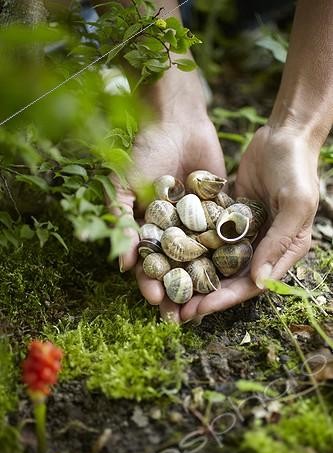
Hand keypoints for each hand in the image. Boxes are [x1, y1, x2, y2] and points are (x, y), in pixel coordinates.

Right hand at [117, 114, 225, 322]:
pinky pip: (222, 237)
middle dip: (177, 292)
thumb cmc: (143, 153)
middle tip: (182, 316)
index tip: (154, 299)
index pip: (149, 264)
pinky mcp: (219, 213)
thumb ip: (121, 222)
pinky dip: (226, 256)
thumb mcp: (123, 187)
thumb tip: (122, 265)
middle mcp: (173, 232)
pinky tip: (232, 275)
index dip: (150, 283)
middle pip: (175, 268)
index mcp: (148, 230)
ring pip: (201, 260)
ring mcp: (197, 224)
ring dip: (202, 283)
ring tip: (208, 304)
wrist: (176, 122)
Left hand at [181, 125, 319, 321]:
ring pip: (215, 261)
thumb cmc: (296, 169)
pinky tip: (169, 256)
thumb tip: (259, 282)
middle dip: (203, 295)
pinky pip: (207, 236)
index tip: (199, 310)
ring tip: (168, 289)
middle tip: (176, 310)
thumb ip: (278, 242)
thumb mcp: (295, 204)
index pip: (251, 284)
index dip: (225, 299)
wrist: (282, 134)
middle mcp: (261, 247)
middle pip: (229, 278)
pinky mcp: (226, 217)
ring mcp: (242, 232)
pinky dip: (191, 247)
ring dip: (194, 276)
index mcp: (283, 251)